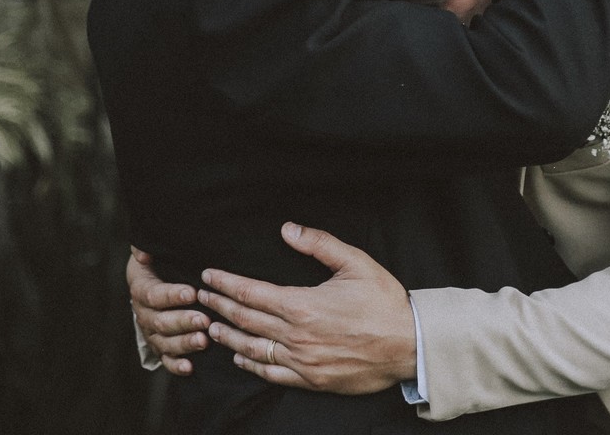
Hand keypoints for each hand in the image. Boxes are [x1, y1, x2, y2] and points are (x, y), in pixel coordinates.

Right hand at [127, 247, 208, 374]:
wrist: (159, 280)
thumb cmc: (163, 262)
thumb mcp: (157, 250)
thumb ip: (150, 247)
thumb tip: (143, 253)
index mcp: (141, 288)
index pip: (153, 294)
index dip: (171, 295)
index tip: (192, 293)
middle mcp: (143, 313)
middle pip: (159, 321)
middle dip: (183, 321)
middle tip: (204, 320)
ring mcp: (152, 332)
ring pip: (164, 342)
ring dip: (183, 343)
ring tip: (203, 341)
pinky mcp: (161, 346)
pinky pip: (166, 359)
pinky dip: (177, 365)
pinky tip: (190, 368)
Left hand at [200, 222, 415, 394]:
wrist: (409, 344)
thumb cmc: (384, 302)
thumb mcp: (355, 262)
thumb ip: (319, 244)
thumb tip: (288, 229)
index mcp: (302, 304)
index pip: (250, 293)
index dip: (225, 284)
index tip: (208, 276)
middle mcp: (296, 335)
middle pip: (244, 319)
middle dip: (218, 306)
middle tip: (200, 298)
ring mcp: (302, 360)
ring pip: (252, 348)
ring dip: (228, 336)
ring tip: (211, 327)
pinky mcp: (311, 379)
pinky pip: (272, 373)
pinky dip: (251, 364)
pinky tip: (240, 357)